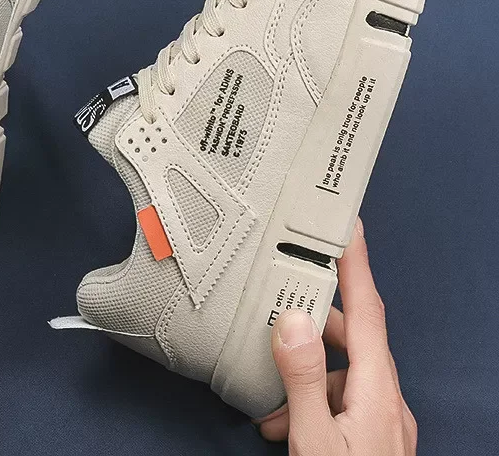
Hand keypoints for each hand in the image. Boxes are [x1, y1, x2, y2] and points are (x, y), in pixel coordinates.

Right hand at [253, 219, 416, 453]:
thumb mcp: (315, 443)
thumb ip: (303, 379)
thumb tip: (294, 322)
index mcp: (377, 391)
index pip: (369, 309)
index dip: (358, 264)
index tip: (350, 226)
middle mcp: (387, 400)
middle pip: (354, 337)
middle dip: (316, 321)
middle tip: (284, 308)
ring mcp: (383, 421)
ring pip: (345, 371)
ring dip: (308, 370)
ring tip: (274, 393)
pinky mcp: (374, 438)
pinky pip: (345, 399)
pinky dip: (315, 398)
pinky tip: (288, 421)